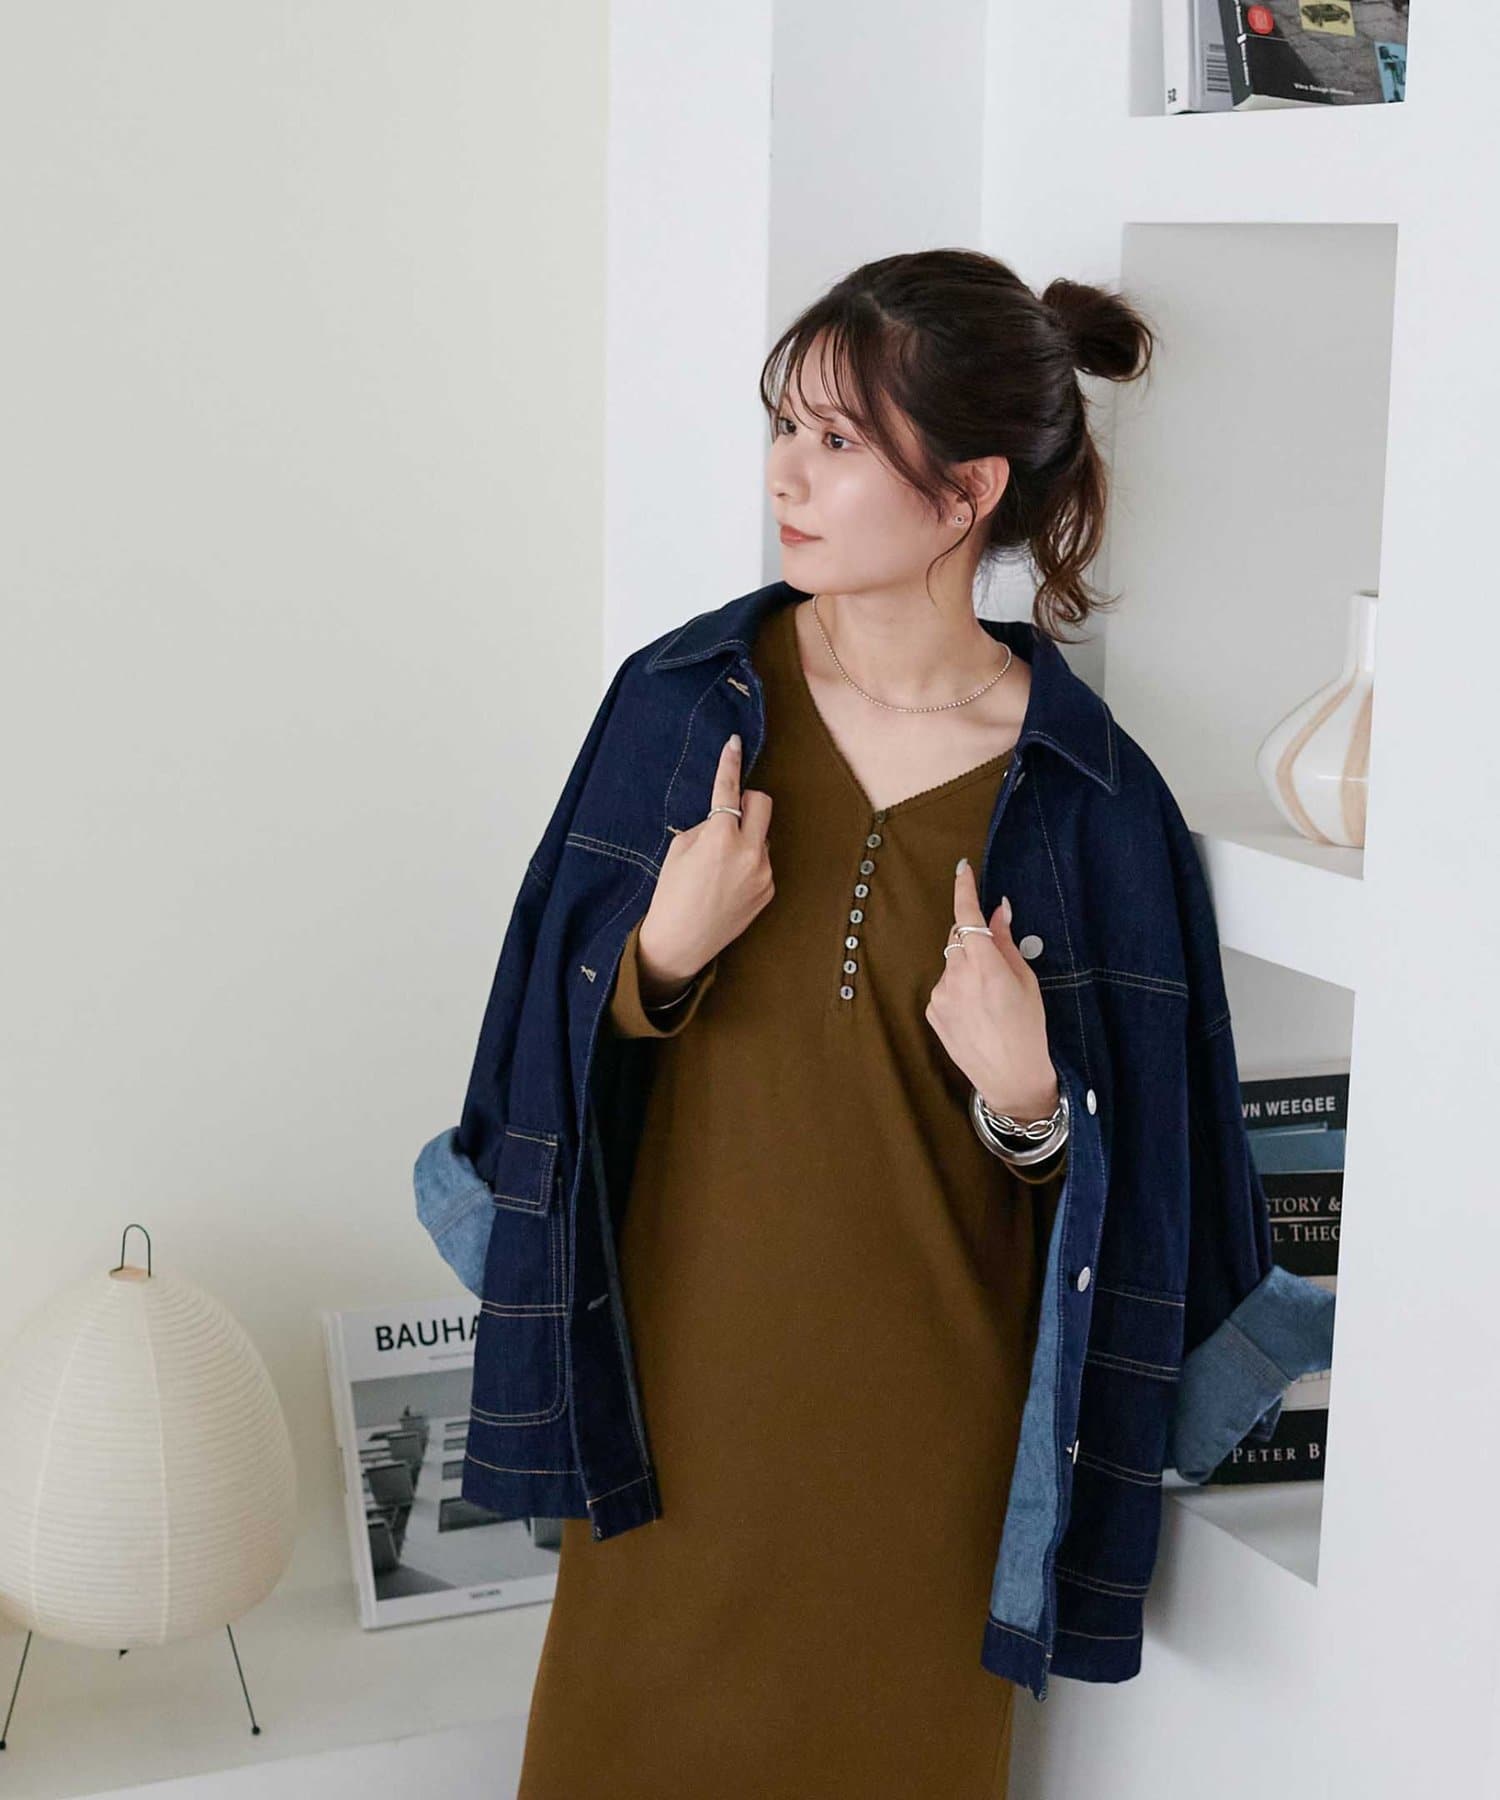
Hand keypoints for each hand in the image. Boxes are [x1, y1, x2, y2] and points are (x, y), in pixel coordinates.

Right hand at [636, 732, 774, 1002]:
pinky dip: (749, 861)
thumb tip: (724, 818)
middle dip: (747, 801)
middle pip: (763, 803)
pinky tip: (729, 882)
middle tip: (728, 814)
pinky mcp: (769, 890)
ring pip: (762, 834)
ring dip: (746, 836)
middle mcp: (750, 852)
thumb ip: (707, 827)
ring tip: (721, 864)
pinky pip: (763, 860)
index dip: (730, 763)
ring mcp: (764, 873)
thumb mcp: (680, 850)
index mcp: (721, 837)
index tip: (734, 743)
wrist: (681, 942)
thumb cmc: (672, 894)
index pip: (729, 789)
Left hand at [924, 859, 1058, 1120]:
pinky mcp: (932, 1011)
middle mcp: (957, 976)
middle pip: (959, 937)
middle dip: (974, 938)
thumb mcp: (1026, 982)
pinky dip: (958, 988)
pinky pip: (945, 986)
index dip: (964, 889)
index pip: (968, 916)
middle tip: (996, 962)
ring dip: (967, 968)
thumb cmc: (1028, 1029)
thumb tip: (998, 911)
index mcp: (986, 966)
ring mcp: (940, 995)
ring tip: (989, 1000)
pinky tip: (976, 1012)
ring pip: (952, 963)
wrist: (1011, 1078)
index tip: (962, 869)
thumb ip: (1006, 943)